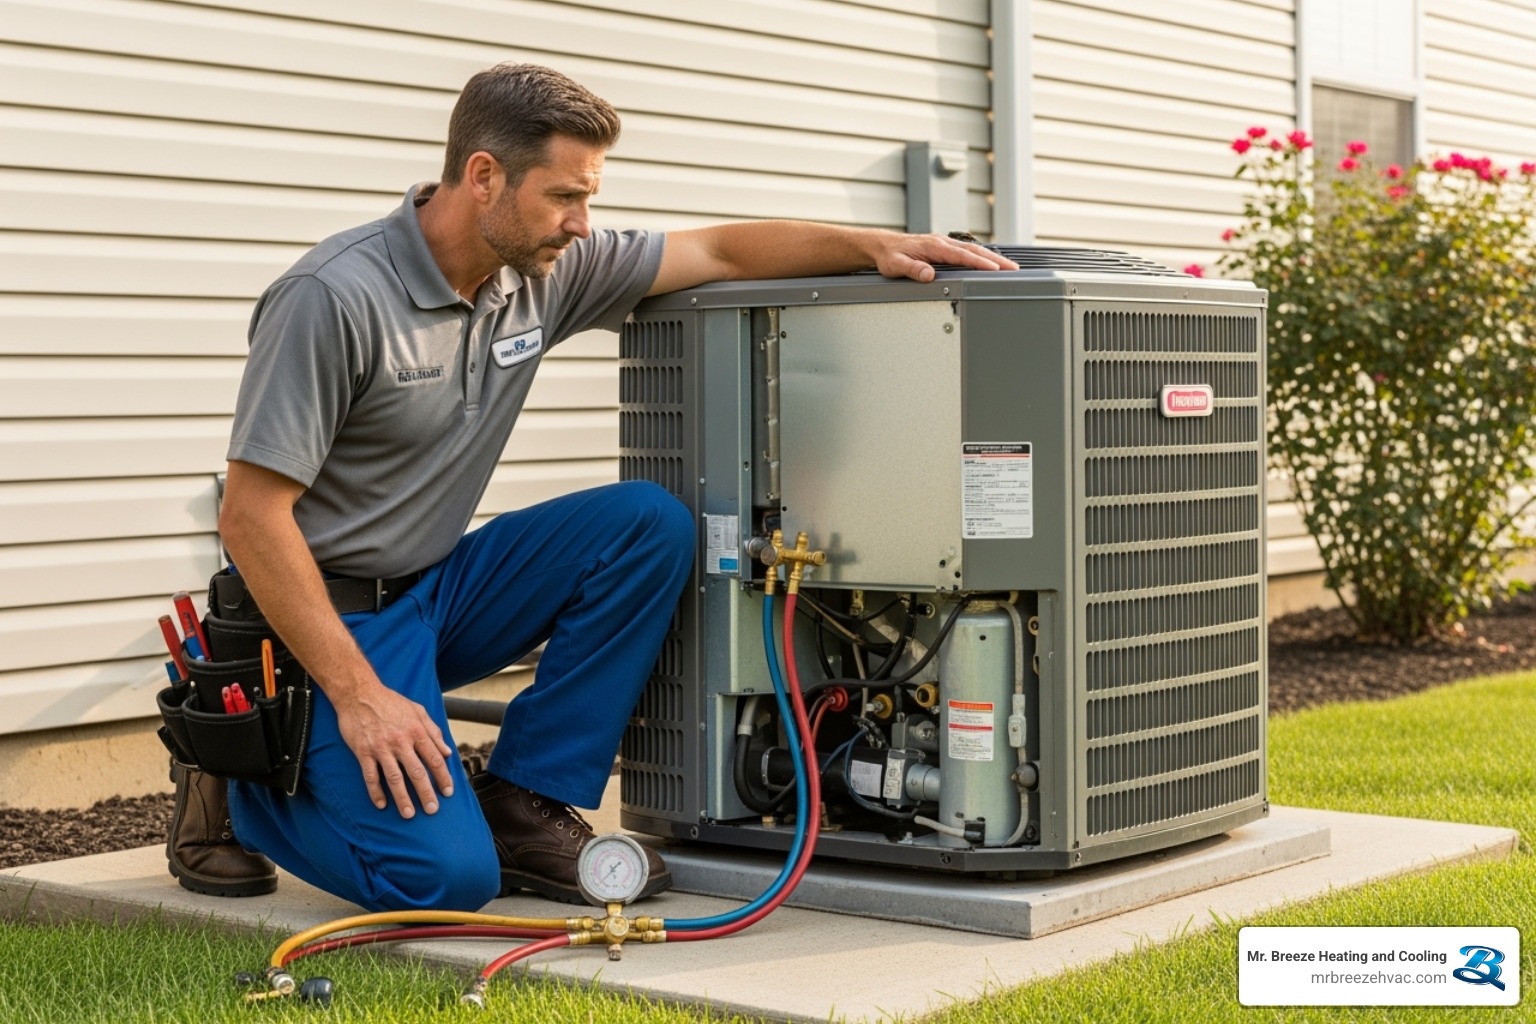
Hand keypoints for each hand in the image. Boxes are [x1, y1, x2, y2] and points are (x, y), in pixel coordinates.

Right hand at [333, 682, 455, 817]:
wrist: (359, 693)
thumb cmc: (390, 701)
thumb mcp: (417, 710)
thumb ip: (433, 731)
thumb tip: (447, 752)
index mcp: (416, 731)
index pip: (434, 759)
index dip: (443, 777)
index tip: (448, 792)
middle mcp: (400, 741)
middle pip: (417, 772)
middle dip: (426, 793)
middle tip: (432, 810)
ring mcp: (381, 748)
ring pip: (394, 778)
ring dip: (402, 798)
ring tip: (409, 814)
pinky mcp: (363, 751)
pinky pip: (370, 776)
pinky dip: (375, 792)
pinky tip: (381, 804)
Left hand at [872, 234, 1018, 281]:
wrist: (883, 245)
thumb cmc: (889, 256)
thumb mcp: (896, 265)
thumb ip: (912, 269)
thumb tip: (928, 275)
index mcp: (933, 246)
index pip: (961, 256)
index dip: (979, 263)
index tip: (995, 270)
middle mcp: (942, 242)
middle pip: (974, 251)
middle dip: (995, 260)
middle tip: (1014, 269)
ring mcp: (945, 244)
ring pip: (973, 249)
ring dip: (992, 258)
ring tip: (1009, 267)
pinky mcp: (944, 247)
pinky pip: (967, 250)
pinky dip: (982, 256)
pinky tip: (991, 262)